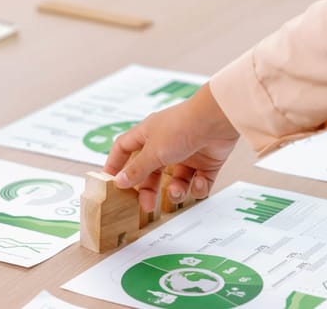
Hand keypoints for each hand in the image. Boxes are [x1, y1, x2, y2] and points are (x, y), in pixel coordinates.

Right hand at [103, 84, 239, 211]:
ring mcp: (187, 154)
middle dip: (148, 190)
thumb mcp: (153, 152)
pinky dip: (197, 187)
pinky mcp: (207, 162)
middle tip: (146, 206)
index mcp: (148, 134)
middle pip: (151, 171)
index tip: (110, 182)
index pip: (124, 148)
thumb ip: (137, 170)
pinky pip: (198, 182)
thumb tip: (119, 181)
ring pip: (176, 180)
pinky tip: (197, 182)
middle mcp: (166, 144)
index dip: (115, 164)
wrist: (216, 120)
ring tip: (177, 192)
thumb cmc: (180, 128)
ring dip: (175, 190)